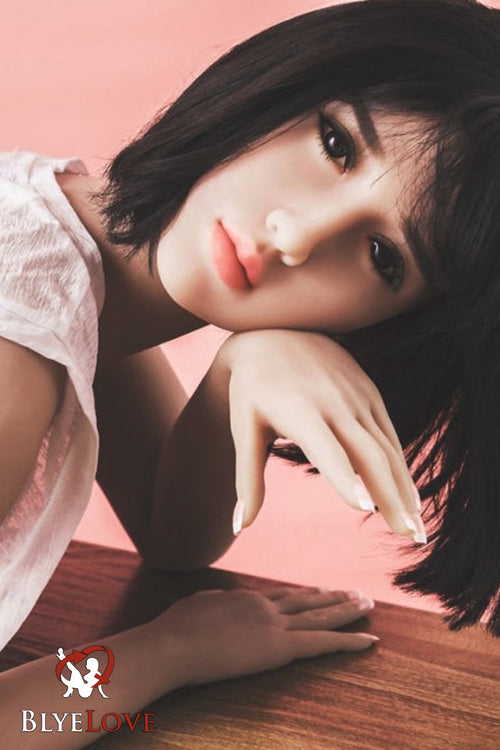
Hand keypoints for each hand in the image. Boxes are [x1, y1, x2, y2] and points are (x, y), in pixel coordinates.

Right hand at [154, 586, 377, 686]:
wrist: (172, 644)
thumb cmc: (175, 630)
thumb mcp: (197, 606)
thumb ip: (215, 602)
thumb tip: (220, 600)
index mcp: (245, 598)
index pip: (283, 596)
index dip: (305, 595)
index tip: (321, 591)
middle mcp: (265, 606)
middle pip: (308, 600)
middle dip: (334, 597)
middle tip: (357, 592)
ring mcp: (274, 624)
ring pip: (321, 616)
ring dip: (347, 610)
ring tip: (367, 604)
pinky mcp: (280, 646)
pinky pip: (323, 643)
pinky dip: (349, 641)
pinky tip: (369, 640)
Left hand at [218, 329, 423, 541]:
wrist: (275, 332)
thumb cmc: (252, 389)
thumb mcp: (243, 428)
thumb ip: (246, 478)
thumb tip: (237, 526)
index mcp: (300, 411)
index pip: (327, 449)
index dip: (345, 477)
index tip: (364, 508)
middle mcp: (335, 403)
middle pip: (370, 455)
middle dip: (392, 497)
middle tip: (409, 537)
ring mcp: (358, 396)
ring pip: (387, 448)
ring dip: (405, 489)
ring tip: (417, 529)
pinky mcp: (370, 392)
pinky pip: (390, 434)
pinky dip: (402, 467)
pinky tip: (410, 497)